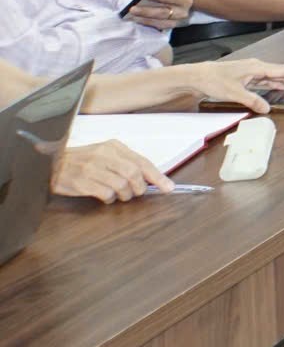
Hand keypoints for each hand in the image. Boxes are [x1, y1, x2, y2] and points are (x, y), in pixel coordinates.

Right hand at [53, 140, 171, 202]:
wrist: (51, 164)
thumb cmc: (82, 161)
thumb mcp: (105, 154)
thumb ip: (126, 163)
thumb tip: (151, 178)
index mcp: (114, 146)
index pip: (142, 162)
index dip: (158, 176)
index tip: (169, 187)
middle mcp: (104, 155)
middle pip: (134, 174)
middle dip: (140, 188)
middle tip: (136, 193)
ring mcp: (92, 168)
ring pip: (122, 185)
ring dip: (125, 195)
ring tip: (120, 195)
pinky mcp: (82, 182)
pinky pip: (106, 194)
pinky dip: (110, 199)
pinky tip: (105, 197)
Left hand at [188, 58, 283, 112]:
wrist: (197, 76)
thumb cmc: (215, 81)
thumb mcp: (235, 93)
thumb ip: (253, 101)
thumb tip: (268, 110)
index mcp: (256, 67)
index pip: (282, 70)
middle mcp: (256, 67)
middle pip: (280, 72)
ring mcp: (251, 72)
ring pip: (273, 76)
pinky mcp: (246, 77)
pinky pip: (265, 80)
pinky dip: (274, 84)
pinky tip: (280, 88)